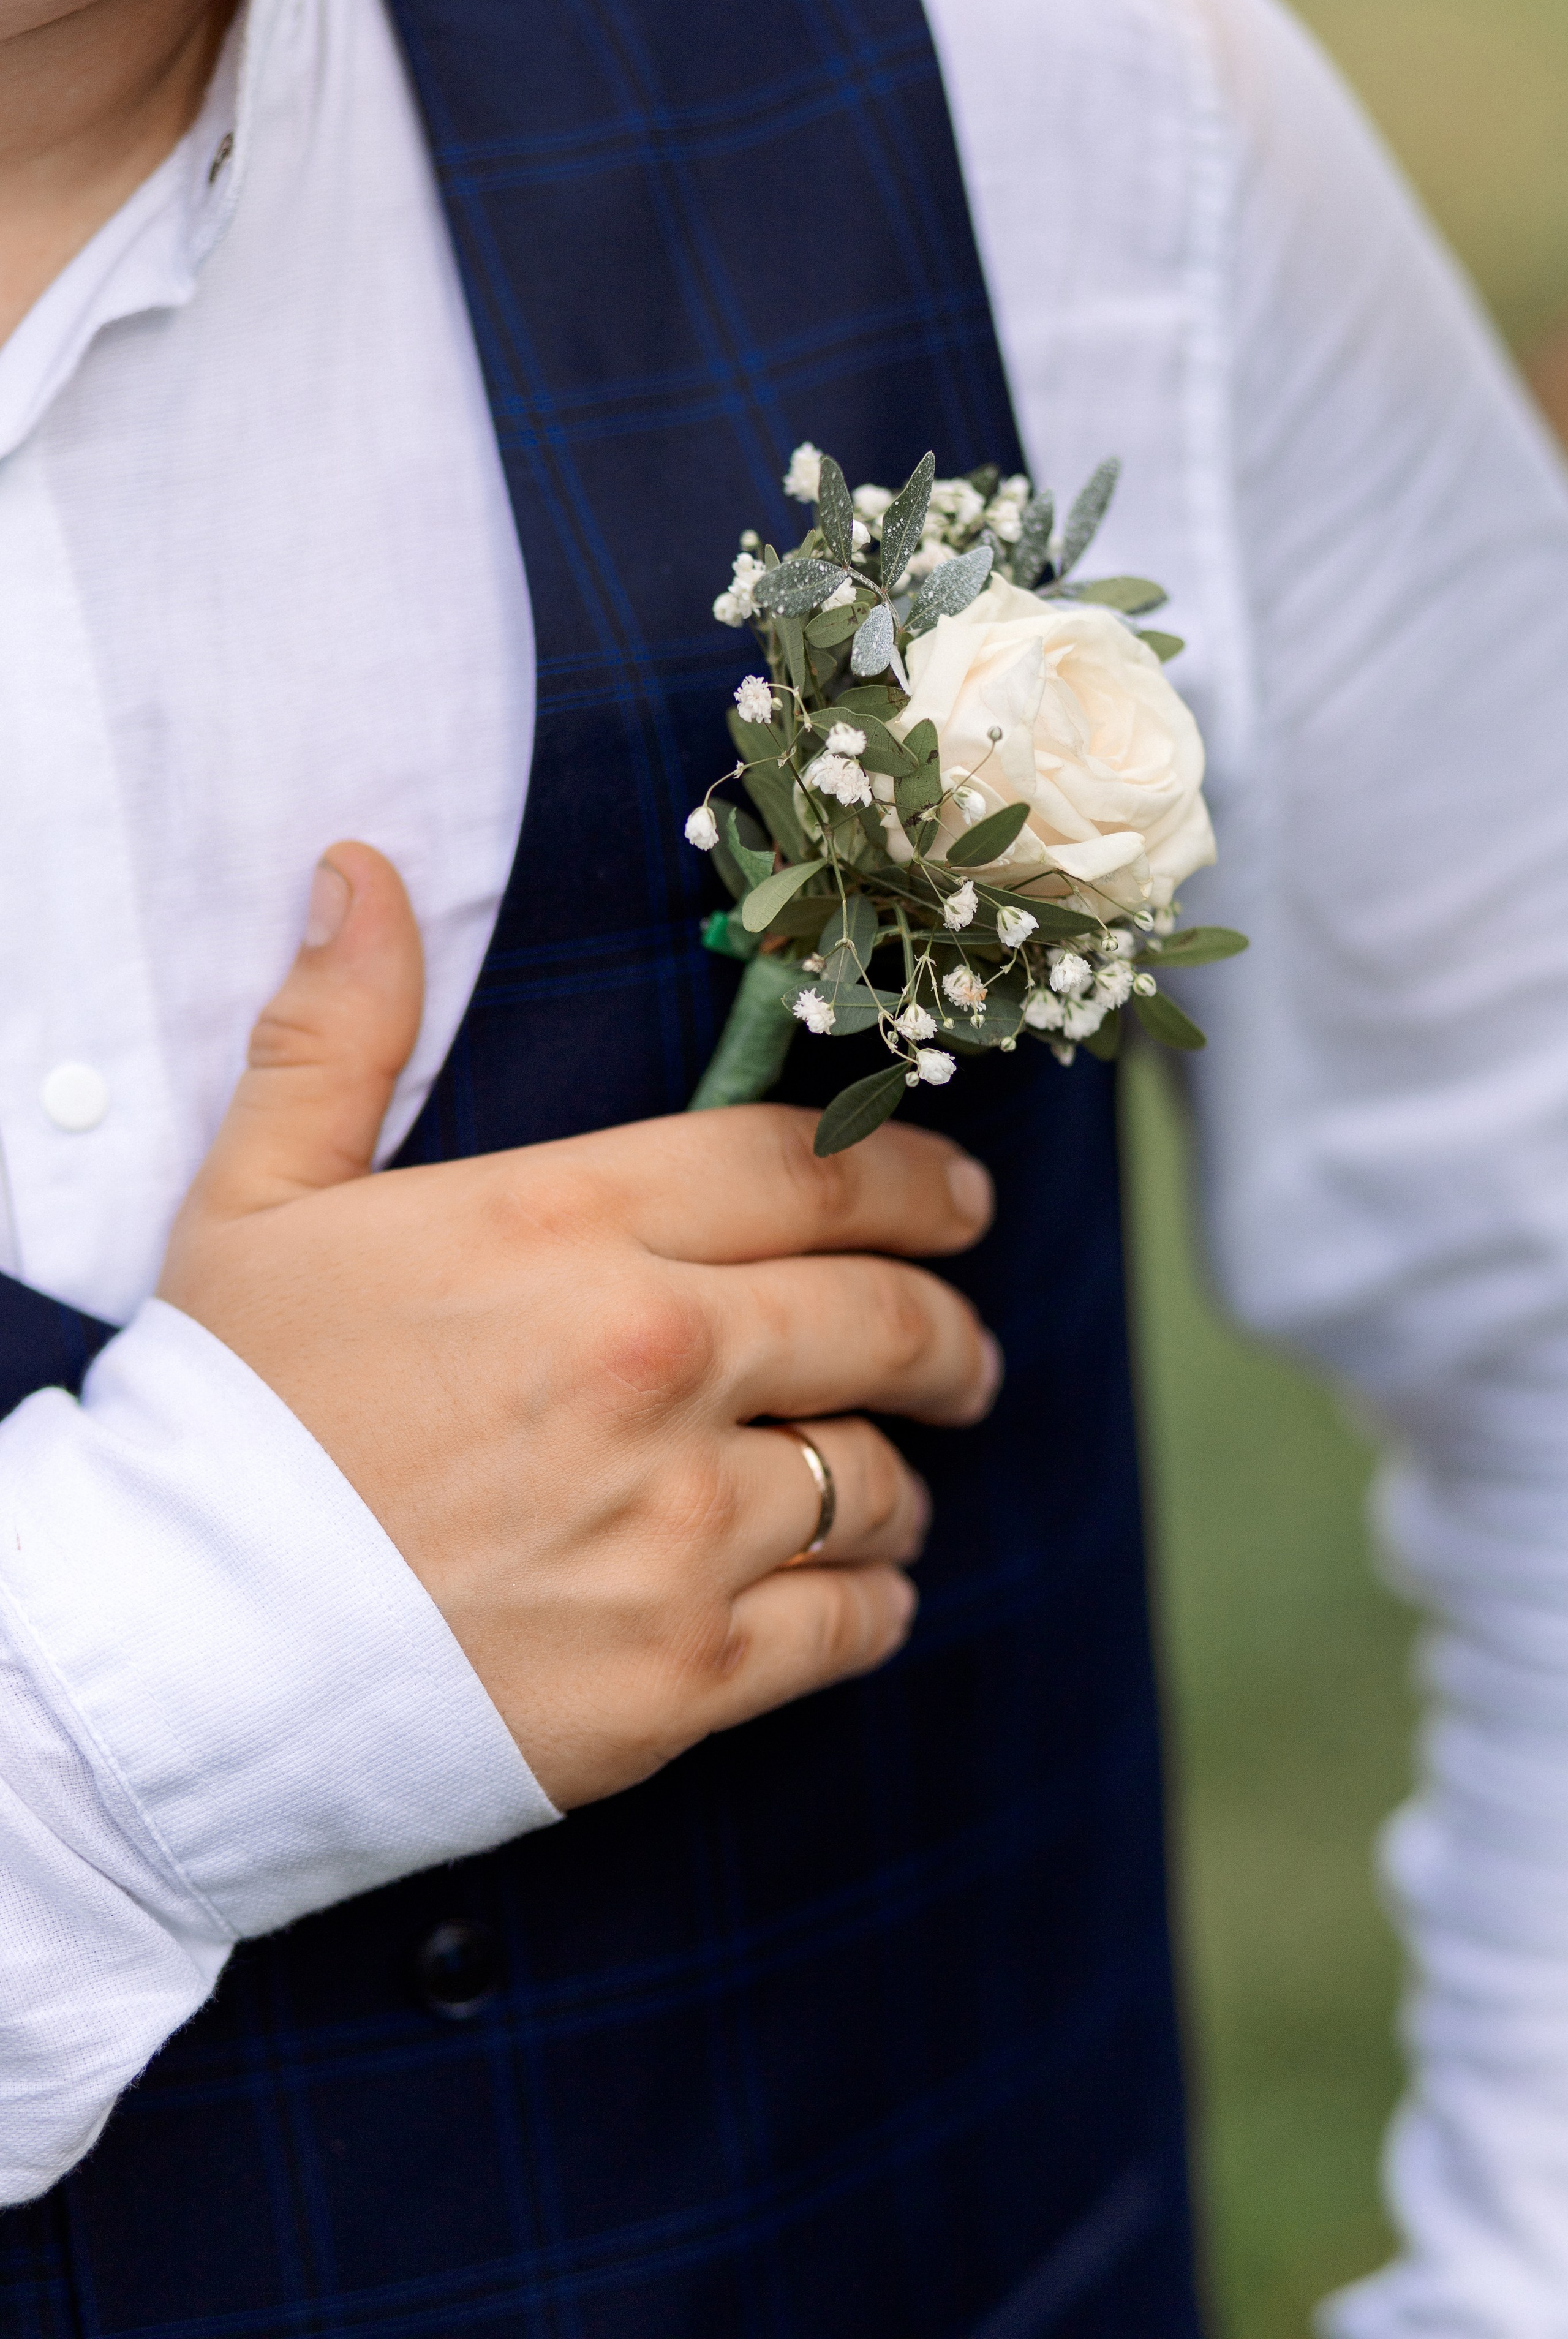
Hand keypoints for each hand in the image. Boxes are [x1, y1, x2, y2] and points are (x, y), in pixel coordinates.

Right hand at [158, 845, 999, 1809]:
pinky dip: (873, 1602)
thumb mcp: (256, 1200)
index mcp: (572, 1229)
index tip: (958, 1202)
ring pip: (880, 1480)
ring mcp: (679, 1525)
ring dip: (898, 1478)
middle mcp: (657, 1362)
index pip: (807, 1169)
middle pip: (888, 1319)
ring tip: (885, 1489)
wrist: (170, 1655)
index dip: (911, 1177)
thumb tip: (360, 871)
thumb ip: (337, 1034)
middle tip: (962, 1354)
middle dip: (948, 1332)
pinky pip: (851, 1624)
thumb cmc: (222, 1420)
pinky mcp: (683, 1674)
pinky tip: (855, 1592)